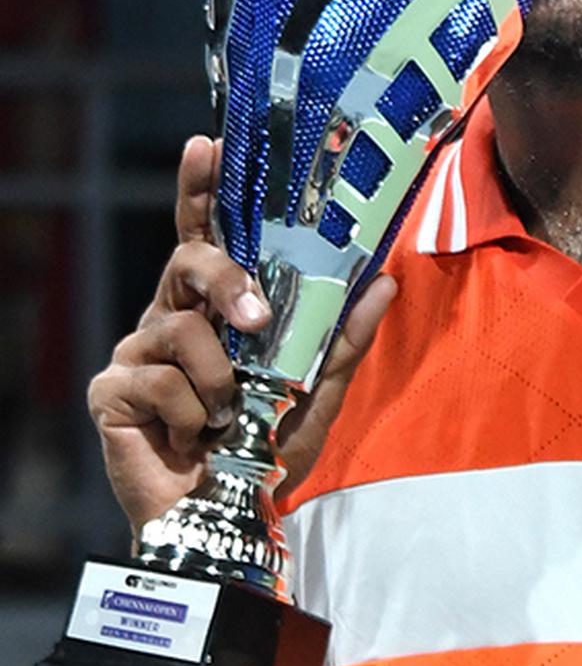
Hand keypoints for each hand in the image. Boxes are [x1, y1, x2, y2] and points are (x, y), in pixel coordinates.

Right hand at [87, 134, 395, 531]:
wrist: (226, 521)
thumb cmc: (264, 453)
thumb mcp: (317, 393)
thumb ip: (345, 338)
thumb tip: (385, 281)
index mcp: (216, 308)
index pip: (206, 234)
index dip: (201, 189)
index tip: (207, 144)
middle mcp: (172, 316)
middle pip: (189, 262)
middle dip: (225, 282)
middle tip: (255, 321)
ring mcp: (138, 351)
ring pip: (182, 329)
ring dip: (221, 381)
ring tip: (227, 418)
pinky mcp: (112, 390)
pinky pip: (160, 379)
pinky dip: (192, 414)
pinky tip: (193, 438)